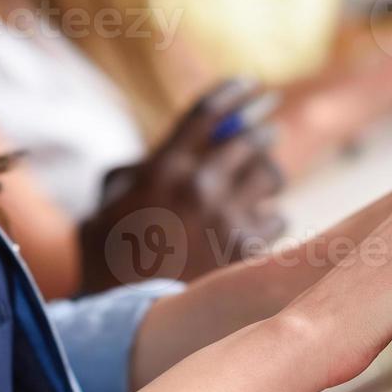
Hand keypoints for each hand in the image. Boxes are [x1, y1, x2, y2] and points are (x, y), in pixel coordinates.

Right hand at [81, 80, 286, 291]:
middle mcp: (199, 185)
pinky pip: (278, 216)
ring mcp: (225, 217)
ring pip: (272, 175)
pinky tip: (258, 220)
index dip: (235, 92)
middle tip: (269, 130)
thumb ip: (151, 160)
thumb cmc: (113, 244)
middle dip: (263, 130)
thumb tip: (191, 140)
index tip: (252, 85)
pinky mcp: (244, 248)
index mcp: (166, 165)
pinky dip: (270, 216)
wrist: (123, 307)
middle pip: (250, 138)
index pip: (209, 111)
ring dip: (269, 174)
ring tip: (265, 178)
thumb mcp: (116, 190)